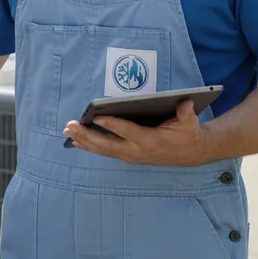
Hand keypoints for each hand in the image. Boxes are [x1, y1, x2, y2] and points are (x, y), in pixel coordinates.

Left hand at [63, 99, 208, 166]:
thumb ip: (186, 113)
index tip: (95, 117)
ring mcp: (130, 155)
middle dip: (87, 135)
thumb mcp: (190, 123)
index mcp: (150, 140)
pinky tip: (76, 140)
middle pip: (107, 144)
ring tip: (68, 131)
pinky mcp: (127, 156)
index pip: (127, 131)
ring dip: (84, 141)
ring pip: (103, 150)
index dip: (111, 124)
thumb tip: (185, 102)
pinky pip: (105, 152)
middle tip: (70, 125)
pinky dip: (90, 146)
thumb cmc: (187, 134)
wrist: (190, 154)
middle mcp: (137, 151)